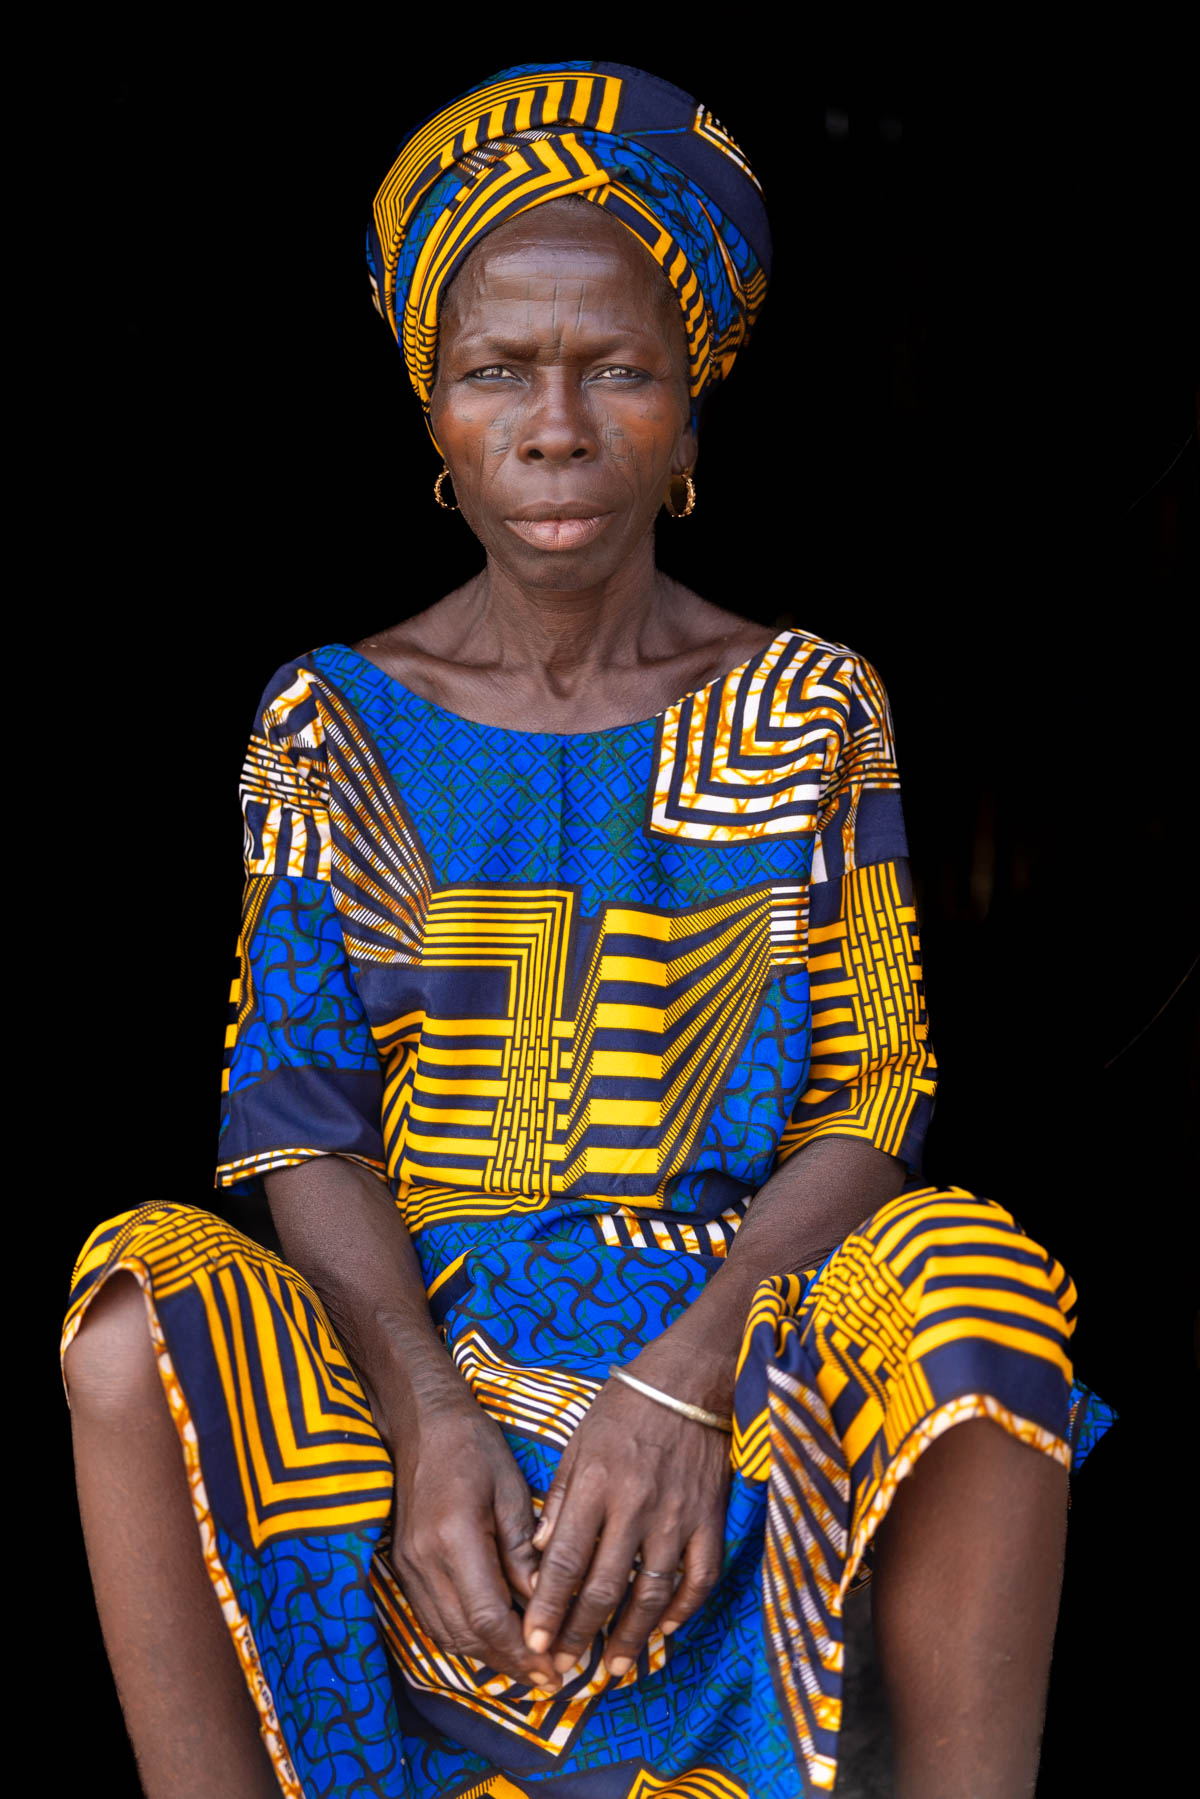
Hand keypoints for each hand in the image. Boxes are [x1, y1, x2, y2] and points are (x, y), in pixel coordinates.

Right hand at [387, 1379, 562, 1691]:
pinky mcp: (403, 1567)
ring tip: (526, 1668)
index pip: (487, 1616)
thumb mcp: (511, 1491)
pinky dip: (464, 1638)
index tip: (553, 1671)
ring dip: (486, 1658)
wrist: (421, 1423)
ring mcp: (408, 1567)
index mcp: (454, 1537)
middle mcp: (424, 1561)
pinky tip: (492, 1641)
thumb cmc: (473, 1447)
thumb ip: (523, 1552)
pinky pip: (433, 1619)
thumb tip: (543, 1604)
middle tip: (547, 1679)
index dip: (521, 1651)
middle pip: (466, 1636)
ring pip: (446, 1635)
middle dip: (509, 1664)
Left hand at [520, 1362, 730, 1678]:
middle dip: (581, 1633)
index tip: (534, 1641)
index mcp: (596, 1486)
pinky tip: (666, 1630)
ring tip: (614, 1668)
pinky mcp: (710, 1518)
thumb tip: (537, 1554)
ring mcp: (677, 1516)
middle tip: (565, 1666)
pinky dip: (684, 1609)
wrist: (689, 1381)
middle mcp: (635, 1506)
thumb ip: (560, 1500)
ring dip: (632, 1636)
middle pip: (605, 1587)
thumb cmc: (625, 1408)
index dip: (548, 1607)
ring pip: (652, 1592)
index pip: (564, 1561)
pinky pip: (700, 1576)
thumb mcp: (579, 1443)